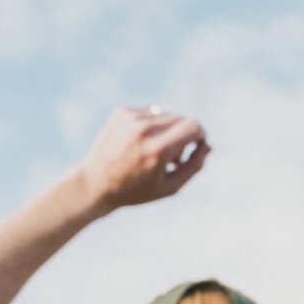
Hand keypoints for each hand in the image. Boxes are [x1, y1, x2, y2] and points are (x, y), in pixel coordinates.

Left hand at [78, 106, 210, 212]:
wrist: (95, 184)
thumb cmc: (135, 191)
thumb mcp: (169, 187)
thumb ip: (194, 166)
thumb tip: (208, 146)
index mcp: (158, 150)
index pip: (194, 126)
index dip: (200, 135)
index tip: (197, 146)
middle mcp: (145, 130)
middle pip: (181, 118)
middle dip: (184, 135)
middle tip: (175, 156)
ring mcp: (132, 118)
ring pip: (166, 114)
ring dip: (167, 130)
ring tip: (157, 151)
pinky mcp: (122, 112)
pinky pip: (149, 112)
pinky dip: (151, 125)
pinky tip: (141, 143)